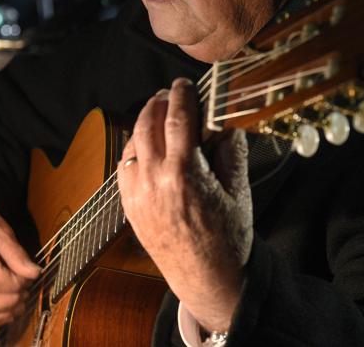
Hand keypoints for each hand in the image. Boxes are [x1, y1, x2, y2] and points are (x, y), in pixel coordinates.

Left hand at [117, 78, 252, 332]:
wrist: (207, 280)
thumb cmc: (227, 241)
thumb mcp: (239, 193)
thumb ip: (232, 154)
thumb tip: (227, 127)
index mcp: (184, 174)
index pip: (178, 118)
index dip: (181, 95)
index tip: (184, 84)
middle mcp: (154, 181)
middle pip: (148, 123)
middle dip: (159, 102)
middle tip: (170, 93)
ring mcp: (137, 194)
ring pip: (132, 142)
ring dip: (143, 121)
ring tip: (158, 112)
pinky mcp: (129, 207)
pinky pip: (124, 166)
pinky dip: (133, 147)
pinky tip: (145, 143)